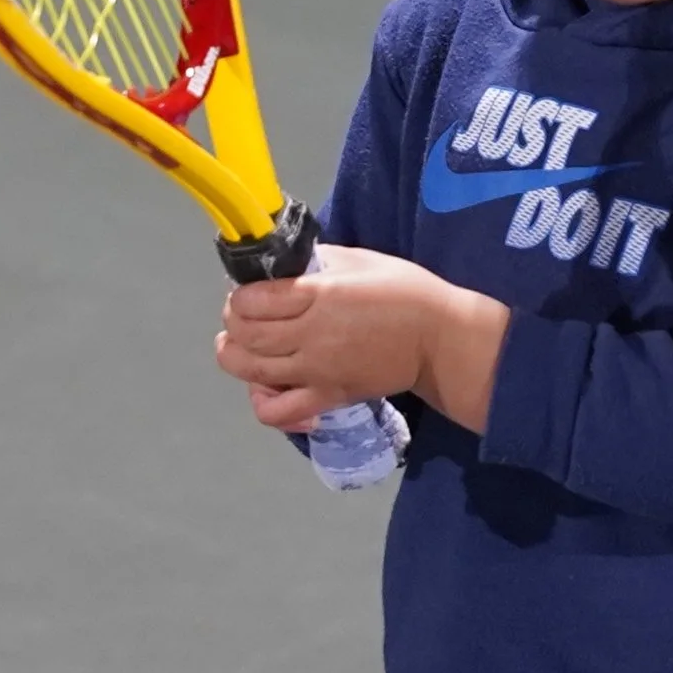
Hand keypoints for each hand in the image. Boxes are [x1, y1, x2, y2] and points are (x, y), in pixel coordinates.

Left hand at [215, 243, 507, 436]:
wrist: (439, 340)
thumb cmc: (404, 292)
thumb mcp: (358, 259)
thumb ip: (315, 261)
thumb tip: (280, 265)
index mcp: (319, 294)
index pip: (251, 300)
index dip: (240, 295)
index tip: (250, 292)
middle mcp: (311, 334)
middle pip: (244, 335)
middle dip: (233, 322)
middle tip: (245, 315)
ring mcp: (316, 371)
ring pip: (250, 371)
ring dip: (236, 356)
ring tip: (246, 346)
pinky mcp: (326, 397)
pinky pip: (278, 412)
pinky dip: (264, 403)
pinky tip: (270, 387)